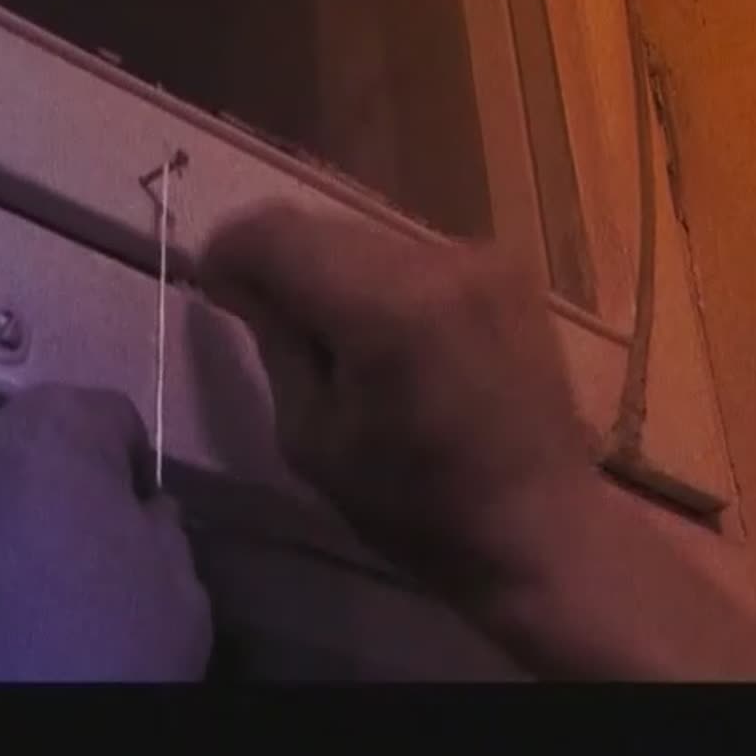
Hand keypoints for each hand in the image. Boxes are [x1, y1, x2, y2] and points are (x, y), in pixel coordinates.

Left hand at [0, 386, 210, 681]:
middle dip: (42, 486)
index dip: (124, 465)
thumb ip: (159, 524)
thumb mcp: (181, 586)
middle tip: (65, 558)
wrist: (4, 736)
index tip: (131, 514)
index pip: (103, 413)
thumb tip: (138, 511)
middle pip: (16, 445)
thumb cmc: (111, 652)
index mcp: (55, 428)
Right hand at [202, 203, 755, 678]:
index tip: (214, 286)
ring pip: (369, 237)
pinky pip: (416, 255)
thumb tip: (239, 280)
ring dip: (334, 271)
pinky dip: (384, 281)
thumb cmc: (415, 508)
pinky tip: (389, 336)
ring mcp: (482, 257)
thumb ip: (275, 341)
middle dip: (281, 261)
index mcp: (385, 307)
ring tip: (332, 336)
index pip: (276, 233)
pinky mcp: (509, 268)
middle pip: (323, 227)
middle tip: (261, 313)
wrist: (542, 528)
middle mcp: (438, 259)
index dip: (230, 250)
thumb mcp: (312, 439)